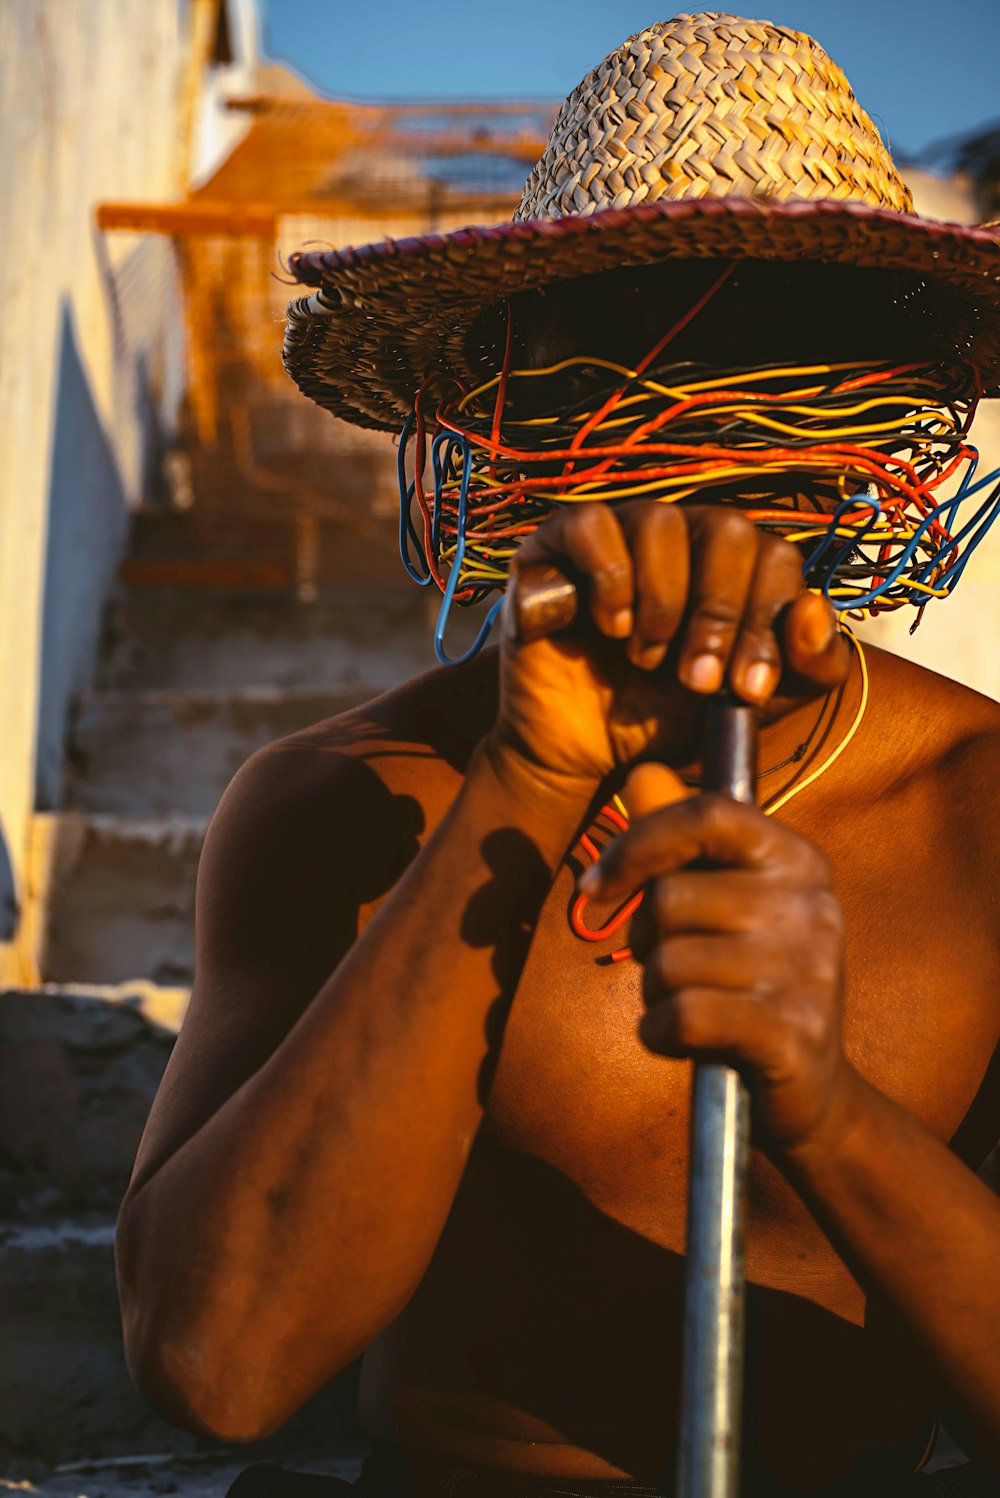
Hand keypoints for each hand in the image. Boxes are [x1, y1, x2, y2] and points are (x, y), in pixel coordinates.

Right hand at [488, 500, 850, 796]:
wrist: (586, 756)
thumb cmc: (667, 718)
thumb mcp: (752, 704)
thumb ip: (808, 667)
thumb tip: (812, 609)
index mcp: (735, 567)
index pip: (775, 558)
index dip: (766, 622)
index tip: (747, 689)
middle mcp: (682, 538)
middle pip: (727, 529)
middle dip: (720, 614)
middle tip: (697, 680)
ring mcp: (619, 535)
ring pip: (660, 520)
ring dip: (663, 601)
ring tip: (646, 658)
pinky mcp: (555, 547)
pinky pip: (589, 523)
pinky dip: (609, 575)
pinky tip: (610, 627)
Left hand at [582, 762, 850, 1151]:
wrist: (813, 1092)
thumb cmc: (750, 985)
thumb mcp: (726, 905)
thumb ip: (683, 841)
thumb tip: (642, 775)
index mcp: (798, 860)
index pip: (706, 814)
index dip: (636, 843)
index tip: (595, 887)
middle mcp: (813, 905)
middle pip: (671, 897)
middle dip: (647, 942)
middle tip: (675, 971)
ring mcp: (808, 970)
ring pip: (668, 961)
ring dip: (656, 994)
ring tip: (692, 1008)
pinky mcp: (791, 1033)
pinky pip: (681, 1015)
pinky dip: (659, 1034)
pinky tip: (682, 1042)